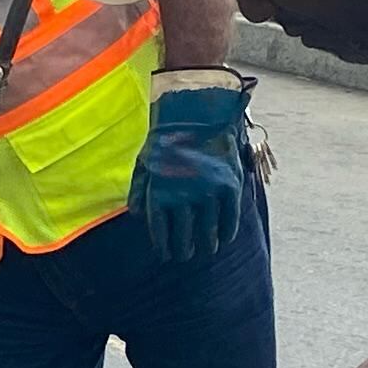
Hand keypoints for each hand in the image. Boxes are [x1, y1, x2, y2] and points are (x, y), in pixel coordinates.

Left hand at [129, 73, 251, 261]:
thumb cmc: (166, 137)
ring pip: (208, 232)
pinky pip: (230, 219)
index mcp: (158, 192)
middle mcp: (182, 197)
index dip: (163, 246)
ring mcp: (207, 192)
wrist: (197, 112)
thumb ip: (139, 190)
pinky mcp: (229, 186)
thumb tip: (137, 217)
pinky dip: (227, 232)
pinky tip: (224, 238)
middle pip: (184, 237)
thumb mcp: (145, 161)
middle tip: (185, 255)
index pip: (160, 231)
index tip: (166, 254)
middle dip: (184, 250)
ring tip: (206, 249)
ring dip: (207, 245)